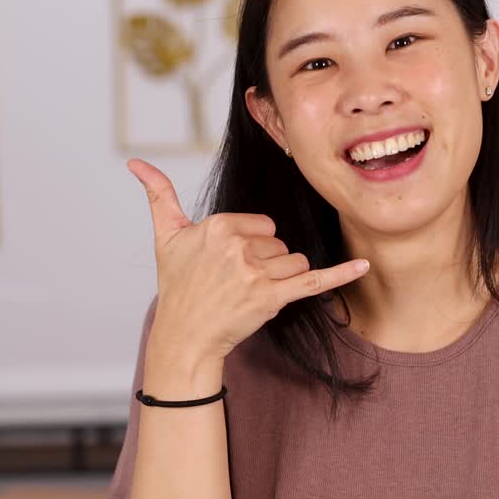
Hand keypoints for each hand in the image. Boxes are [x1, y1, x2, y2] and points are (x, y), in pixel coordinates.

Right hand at [126, 158, 369, 364]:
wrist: (185, 336)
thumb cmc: (177, 286)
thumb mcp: (166, 236)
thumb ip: (158, 195)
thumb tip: (135, 162)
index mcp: (219, 226)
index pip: (262, 224)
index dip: (251, 244)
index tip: (228, 263)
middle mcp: (238, 247)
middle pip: (280, 243)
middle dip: (266, 262)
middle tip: (235, 282)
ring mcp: (256, 273)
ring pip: (295, 261)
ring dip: (281, 278)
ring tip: (250, 293)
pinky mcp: (273, 298)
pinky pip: (314, 280)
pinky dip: (340, 274)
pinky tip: (364, 266)